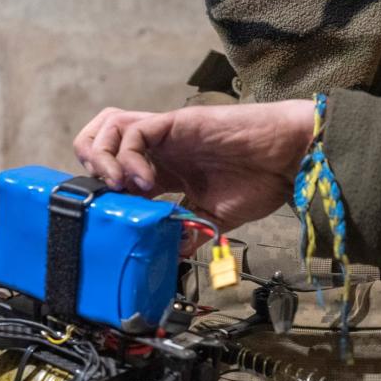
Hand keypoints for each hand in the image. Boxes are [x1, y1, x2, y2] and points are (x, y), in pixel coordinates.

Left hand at [73, 100, 313, 231]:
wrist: (289, 159)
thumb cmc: (261, 181)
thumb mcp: (215, 217)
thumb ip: (189, 231)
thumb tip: (168, 257)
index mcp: (166, 169)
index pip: (116, 173)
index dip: (107, 194)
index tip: (115, 219)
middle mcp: (160, 148)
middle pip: (102, 139)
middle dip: (91, 164)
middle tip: (106, 194)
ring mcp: (167, 133)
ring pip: (110, 126)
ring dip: (103, 156)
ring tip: (118, 186)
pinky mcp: (177, 123)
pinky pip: (135, 131)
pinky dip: (128, 156)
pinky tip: (143, 181)